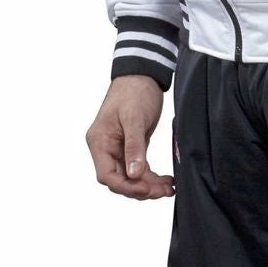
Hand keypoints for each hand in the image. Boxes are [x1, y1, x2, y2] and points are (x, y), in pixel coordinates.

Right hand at [86, 75, 173, 199]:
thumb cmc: (134, 91)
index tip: (145, 189)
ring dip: (150, 187)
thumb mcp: (134, 119)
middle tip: (162, 191)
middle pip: (120, 181)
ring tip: (168, 188)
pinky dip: (152, 179)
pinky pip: (140, 171)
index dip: (126, 187)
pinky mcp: (132, 149)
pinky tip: (166, 182)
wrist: (142, 76)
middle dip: (141, 189)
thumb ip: (134, 147)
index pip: (106, 176)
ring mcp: (118, 151)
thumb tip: (134, 174)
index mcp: (99, 142)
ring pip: (132, 179)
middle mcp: (106, 149)